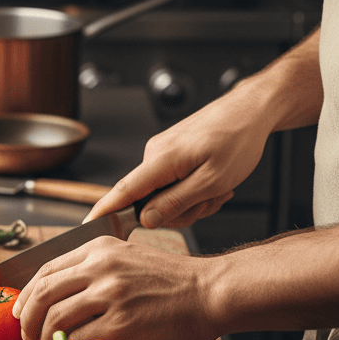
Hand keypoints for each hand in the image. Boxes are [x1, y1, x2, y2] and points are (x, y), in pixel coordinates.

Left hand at [12, 235, 218, 339]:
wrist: (210, 291)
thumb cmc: (173, 281)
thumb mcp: (128, 258)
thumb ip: (96, 269)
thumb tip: (64, 293)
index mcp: (99, 248)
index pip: (47, 269)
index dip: (28, 293)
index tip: (21, 310)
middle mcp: (101, 266)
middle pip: (44, 292)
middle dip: (27, 316)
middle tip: (25, 333)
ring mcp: (110, 294)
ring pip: (56, 316)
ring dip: (44, 335)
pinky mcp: (122, 322)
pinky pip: (80, 337)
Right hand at [85, 86, 273, 228]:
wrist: (250, 111)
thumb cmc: (237, 140)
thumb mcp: (212, 181)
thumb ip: (175, 203)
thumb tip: (145, 220)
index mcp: (161, 159)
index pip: (123, 191)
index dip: (104, 212)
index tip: (88, 228)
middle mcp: (154, 154)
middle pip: (150, 202)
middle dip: (182, 210)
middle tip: (212, 200)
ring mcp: (162, 153)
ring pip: (166, 195)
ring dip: (193, 200)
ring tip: (219, 188)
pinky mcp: (171, 154)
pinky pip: (174, 183)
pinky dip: (194, 189)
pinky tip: (215, 181)